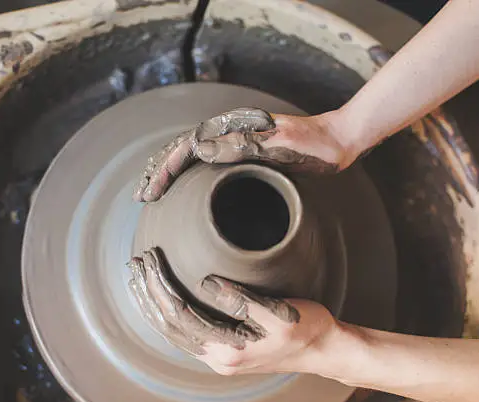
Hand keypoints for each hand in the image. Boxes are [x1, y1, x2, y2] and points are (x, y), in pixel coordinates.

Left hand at [128, 247, 336, 374]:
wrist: (324, 349)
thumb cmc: (306, 328)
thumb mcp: (278, 310)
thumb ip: (240, 299)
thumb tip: (205, 282)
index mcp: (228, 348)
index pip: (179, 314)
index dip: (160, 285)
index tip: (150, 259)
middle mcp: (218, 358)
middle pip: (169, 325)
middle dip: (149, 293)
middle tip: (135, 264)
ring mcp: (220, 356)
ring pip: (173, 331)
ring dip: (154, 305)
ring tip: (138, 281)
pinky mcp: (225, 350)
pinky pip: (185, 333)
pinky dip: (168, 314)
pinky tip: (162, 301)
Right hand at [133, 108, 358, 201]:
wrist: (338, 141)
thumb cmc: (315, 146)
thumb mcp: (282, 146)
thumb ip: (243, 146)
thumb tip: (200, 151)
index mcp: (233, 128)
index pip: (187, 147)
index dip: (165, 170)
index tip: (150, 193)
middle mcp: (230, 132)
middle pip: (182, 150)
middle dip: (159, 172)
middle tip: (140, 196)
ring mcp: (236, 142)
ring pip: (192, 155)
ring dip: (169, 172)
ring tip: (151, 191)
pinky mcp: (244, 153)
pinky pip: (207, 162)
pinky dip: (189, 174)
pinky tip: (184, 187)